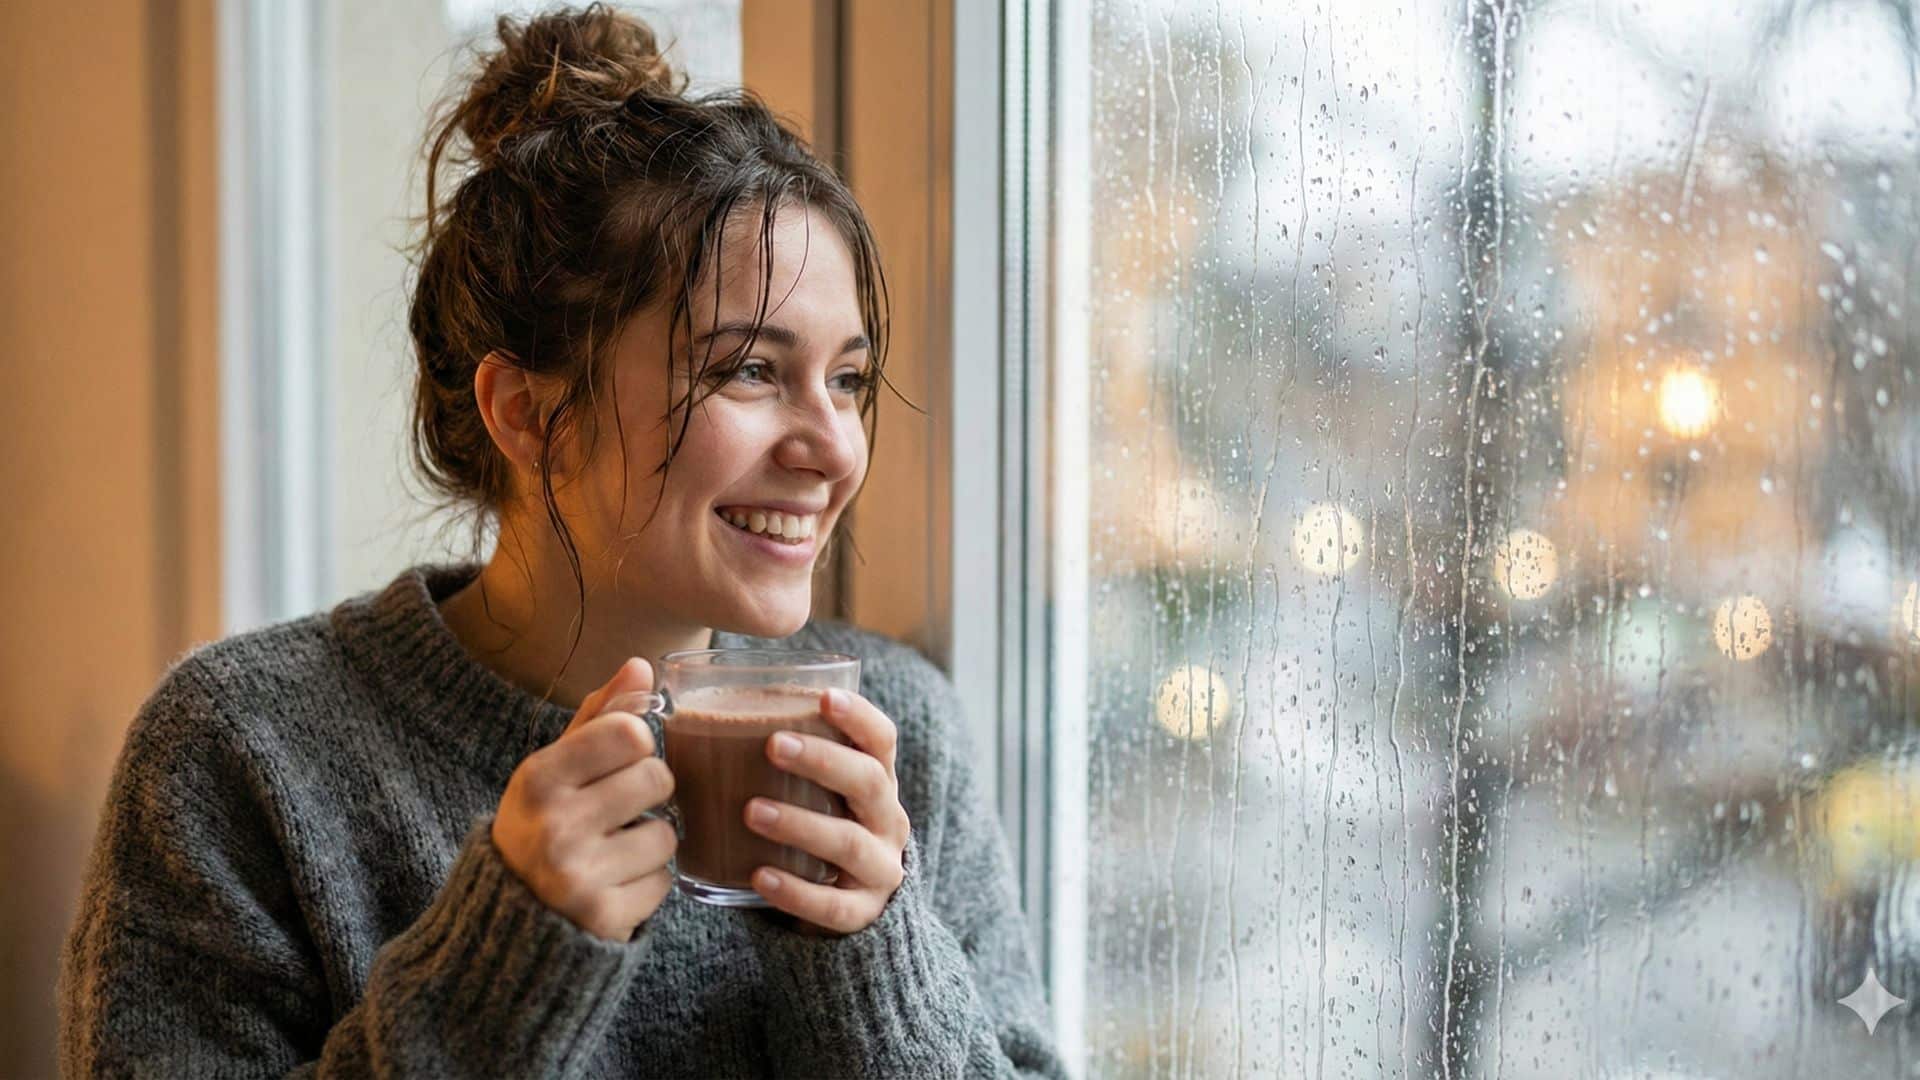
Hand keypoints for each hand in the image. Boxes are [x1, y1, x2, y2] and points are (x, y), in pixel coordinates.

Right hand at [492, 658, 677, 942]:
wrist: (506, 919)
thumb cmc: (541, 826)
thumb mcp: (554, 767)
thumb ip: (599, 716)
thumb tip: (642, 665)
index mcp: (539, 777)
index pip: (630, 731)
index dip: (636, 745)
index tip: (617, 762)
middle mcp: (555, 825)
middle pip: (657, 778)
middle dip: (647, 794)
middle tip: (616, 811)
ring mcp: (579, 876)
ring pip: (668, 835)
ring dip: (650, 843)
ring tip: (613, 851)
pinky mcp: (604, 918)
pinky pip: (664, 882)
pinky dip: (647, 884)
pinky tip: (613, 885)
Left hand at [744, 688, 910, 933]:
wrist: (840, 907)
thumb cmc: (813, 829)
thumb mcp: (813, 793)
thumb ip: (778, 759)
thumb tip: (684, 715)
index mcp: (877, 781)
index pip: (881, 740)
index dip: (858, 716)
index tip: (823, 697)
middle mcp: (887, 820)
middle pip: (869, 782)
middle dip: (823, 760)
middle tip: (773, 745)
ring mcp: (879, 869)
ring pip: (849, 843)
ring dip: (800, 823)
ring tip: (752, 811)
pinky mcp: (861, 913)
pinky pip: (833, 906)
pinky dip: (796, 891)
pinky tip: (760, 876)